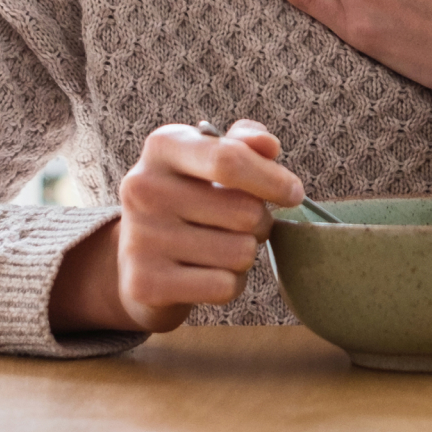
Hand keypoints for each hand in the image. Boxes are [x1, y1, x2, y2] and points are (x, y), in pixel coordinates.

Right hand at [51, 120, 303, 334]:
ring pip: (241, 253)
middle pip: (246, 212)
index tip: (293, 194)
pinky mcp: (145, 283)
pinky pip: (223, 286)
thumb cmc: (190, 199)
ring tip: (220, 247)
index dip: (272, 180)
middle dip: (260, 222)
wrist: (137, 259)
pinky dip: (229, 284)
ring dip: (245, 254)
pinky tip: (207, 274)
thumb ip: (244, 145)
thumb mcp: (210, 160)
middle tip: (242, 225)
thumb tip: (269, 146)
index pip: (228, 160)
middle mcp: (143, 188)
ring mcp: (140, 237)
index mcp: (163, 147)